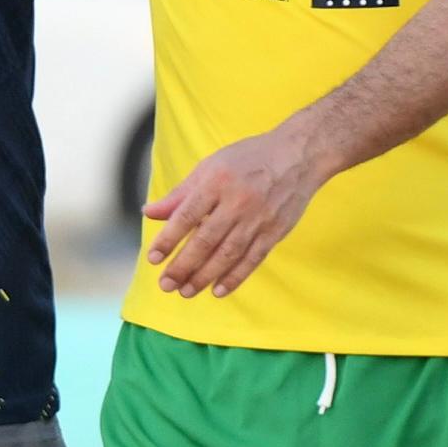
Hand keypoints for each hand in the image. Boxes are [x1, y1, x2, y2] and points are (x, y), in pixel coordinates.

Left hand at [143, 123, 329, 298]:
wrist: (299, 155)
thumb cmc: (249, 158)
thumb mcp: (211, 166)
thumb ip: (180, 193)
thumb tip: (149, 212)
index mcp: (217, 181)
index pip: (187, 216)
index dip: (168, 240)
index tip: (153, 259)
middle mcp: (237, 201)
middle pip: (205, 240)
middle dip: (183, 266)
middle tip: (166, 284)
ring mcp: (258, 218)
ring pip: (227, 254)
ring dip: (205, 277)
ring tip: (186, 292)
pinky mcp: (275, 231)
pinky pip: (252, 259)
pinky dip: (235, 277)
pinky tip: (218, 290)